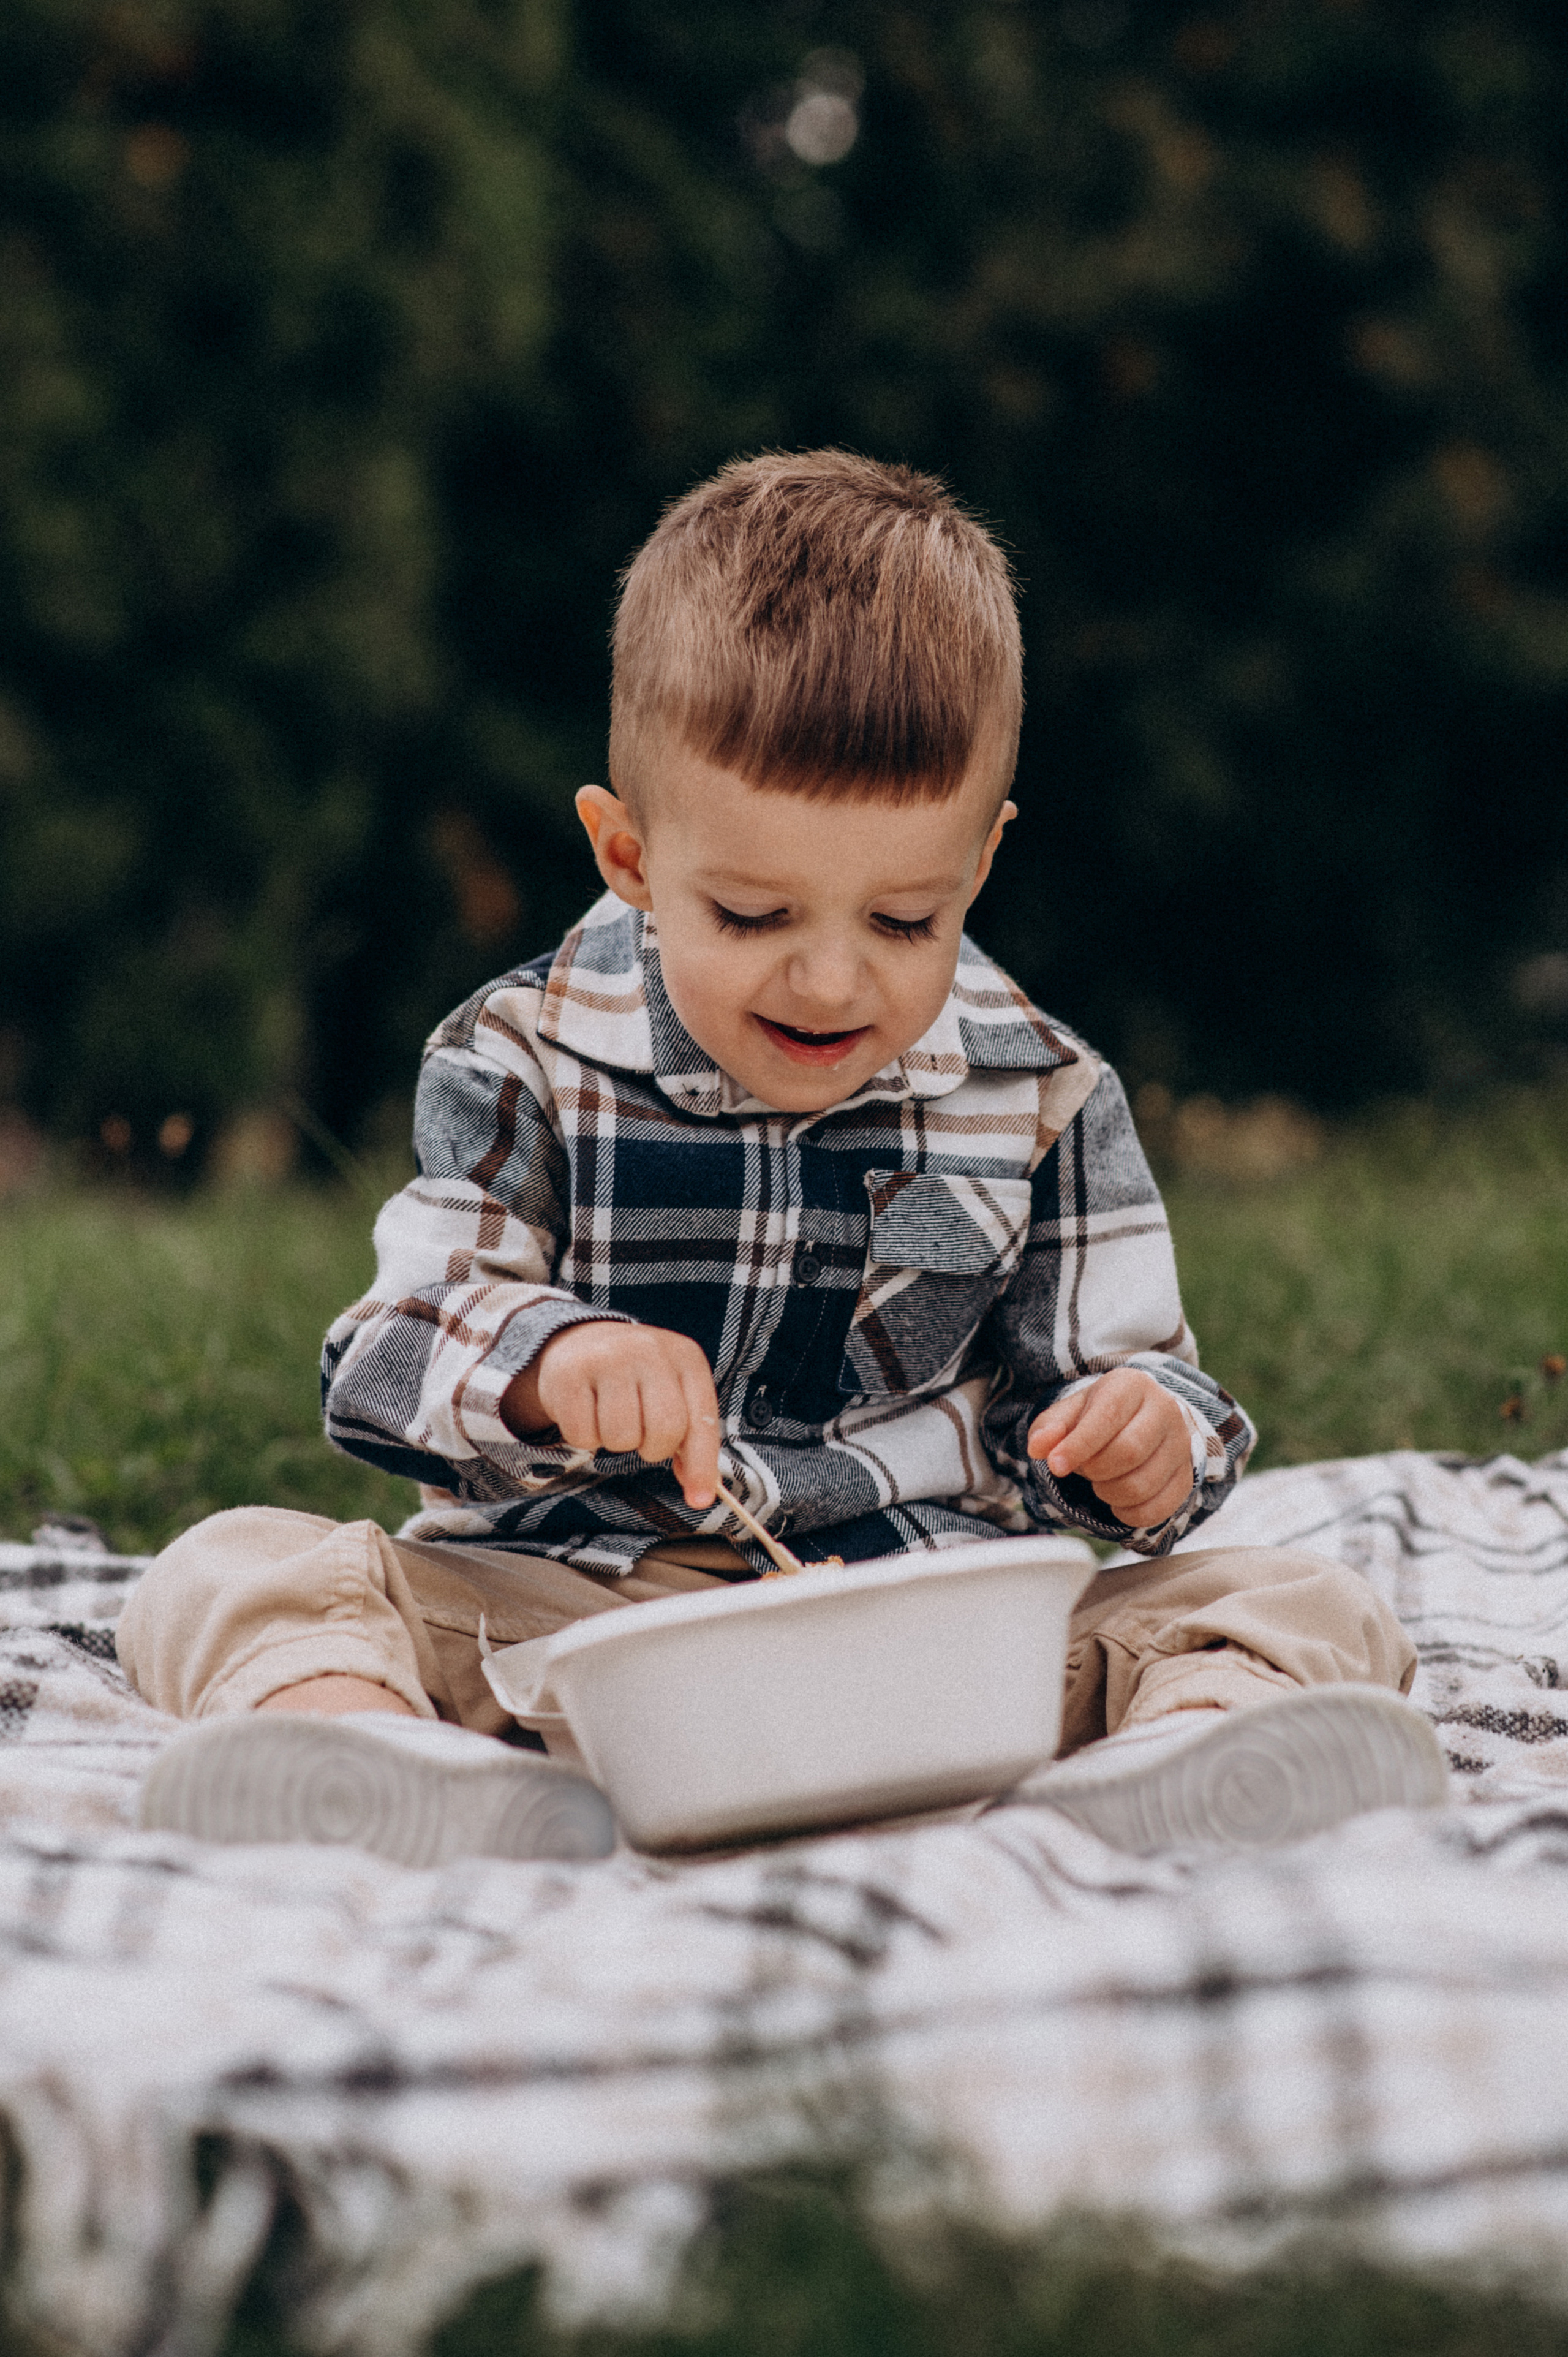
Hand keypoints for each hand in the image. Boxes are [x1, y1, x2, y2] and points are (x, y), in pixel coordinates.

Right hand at [501, 1323, 720, 1510]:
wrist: (581, 1343)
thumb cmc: (636, 1380)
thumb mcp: (673, 1394)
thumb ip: (691, 1438)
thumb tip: (701, 1492)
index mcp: (686, 1357)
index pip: (701, 1420)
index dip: (701, 1465)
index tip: (699, 1500)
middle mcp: (650, 1350)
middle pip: (664, 1430)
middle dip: (652, 1448)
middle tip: (640, 1435)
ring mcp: (607, 1358)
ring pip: (621, 1437)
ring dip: (615, 1442)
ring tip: (611, 1416)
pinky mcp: (568, 1373)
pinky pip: (583, 1435)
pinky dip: (584, 1437)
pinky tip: (586, 1411)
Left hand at [1027, 1368, 1193, 1528]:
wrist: (1141, 1421)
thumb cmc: (1099, 1417)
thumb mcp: (1070, 1413)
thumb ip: (1050, 1428)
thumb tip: (1038, 1448)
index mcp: (1132, 1385)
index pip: (1108, 1417)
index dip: (1079, 1446)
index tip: (1055, 1465)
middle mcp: (1165, 1410)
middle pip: (1128, 1452)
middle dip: (1094, 1470)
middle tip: (1085, 1469)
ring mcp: (1181, 1445)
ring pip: (1142, 1485)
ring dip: (1108, 1493)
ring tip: (1101, 1481)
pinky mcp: (1186, 1477)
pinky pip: (1157, 1509)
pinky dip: (1128, 1514)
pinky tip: (1118, 1500)